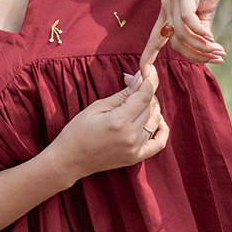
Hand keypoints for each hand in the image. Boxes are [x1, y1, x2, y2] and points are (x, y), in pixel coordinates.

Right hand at [47, 69, 168, 185]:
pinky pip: (159, 143)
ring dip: (151, 107)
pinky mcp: (136, 158)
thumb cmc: (77, 131)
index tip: (148, 71)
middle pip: (151, 107)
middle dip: (146, 92)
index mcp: (119, 121)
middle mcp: (131, 136)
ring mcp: (135, 149)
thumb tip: (140, 78)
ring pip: (155, 121)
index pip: (144, 96)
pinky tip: (158, 120)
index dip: (149, 80)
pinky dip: (162, 129)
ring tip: (138, 101)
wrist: (69, 160)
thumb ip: (122, 94)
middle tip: (134, 84)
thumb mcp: (97, 107)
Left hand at [138, 0, 231, 74]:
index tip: (144, 76)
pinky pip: (188, 20)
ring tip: (219, 51)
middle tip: (217, 59)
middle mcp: (166, 6)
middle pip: (174, 43)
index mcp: (167, 12)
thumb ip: (202, 28)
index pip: (154, 39)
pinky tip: (212, 38)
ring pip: (181, 34)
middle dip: (195, 56)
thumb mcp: (205, 8)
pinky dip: (200, 33)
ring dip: (202, 47)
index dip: (147, 57)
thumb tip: (206, 48)